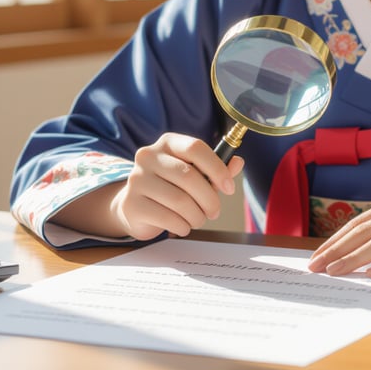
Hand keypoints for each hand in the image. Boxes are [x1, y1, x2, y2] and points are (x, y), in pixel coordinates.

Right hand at [110, 133, 244, 240]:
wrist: (134, 206)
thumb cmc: (170, 187)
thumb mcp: (195, 175)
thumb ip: (216, 169)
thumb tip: (238, 163)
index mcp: (167, 143)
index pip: (195, 148)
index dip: (217, 168)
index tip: (229, 188)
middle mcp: (148, 156)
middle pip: (189, 177)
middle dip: (209, 199)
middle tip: (214, 212)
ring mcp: (137, 179)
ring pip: (179, 200)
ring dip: (197, 216)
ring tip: (198, 219)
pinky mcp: (132, 204)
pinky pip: (167, 218)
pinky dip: (182, 226)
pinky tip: (182, 226)